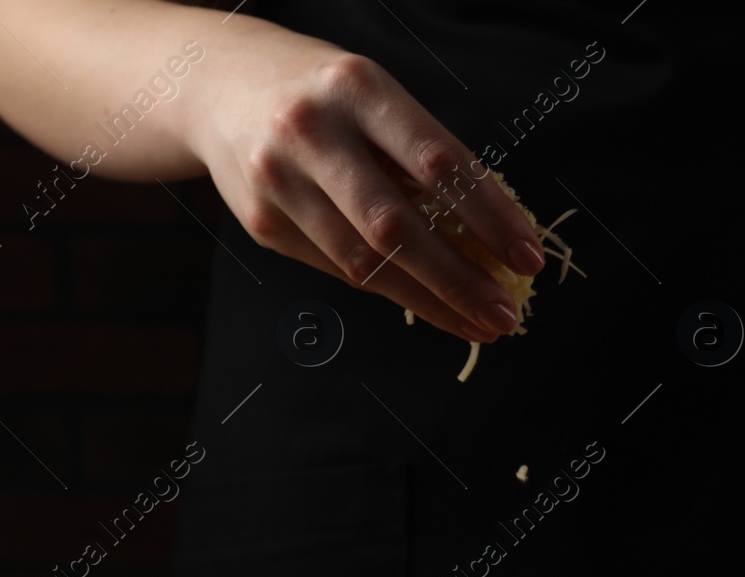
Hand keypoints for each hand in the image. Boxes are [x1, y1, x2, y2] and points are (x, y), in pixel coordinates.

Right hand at [186, 26, 544, 343]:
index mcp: (357, 89)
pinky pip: (338, 268)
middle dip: (459, 279)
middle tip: (505, 314)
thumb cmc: (323, 95)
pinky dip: (390, 290)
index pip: (439, 161)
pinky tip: (428, 303)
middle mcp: (312, 132)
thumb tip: (490, 235)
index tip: (528, 256)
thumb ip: (422, 155)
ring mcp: (279, 181)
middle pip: (398, 225)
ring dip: (430, 301)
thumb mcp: (374, 96)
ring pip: (365, 262)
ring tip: (477, 322)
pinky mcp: (263, 223)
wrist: (216, 86)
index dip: (490, 216)